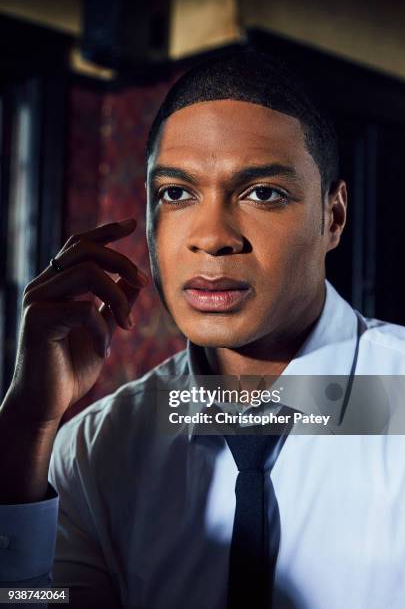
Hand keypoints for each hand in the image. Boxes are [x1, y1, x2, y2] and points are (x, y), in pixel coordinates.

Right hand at [7, 218, 147, 425]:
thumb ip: (114, 303)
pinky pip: (84, 309)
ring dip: (117, 297)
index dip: (106, 231)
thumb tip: (135, 280)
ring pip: (87, 273)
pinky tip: (104, 350)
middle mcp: (42, 286)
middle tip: (144, 283)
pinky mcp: (39, 320)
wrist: (45, 403)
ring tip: (127, 325)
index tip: (132, 224)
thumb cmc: (70, 367)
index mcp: (56, 285)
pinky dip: (103, 330)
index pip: (79, 245)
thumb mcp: (101, 329)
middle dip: (121, 261)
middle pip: (84, 250)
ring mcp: (37, 301)